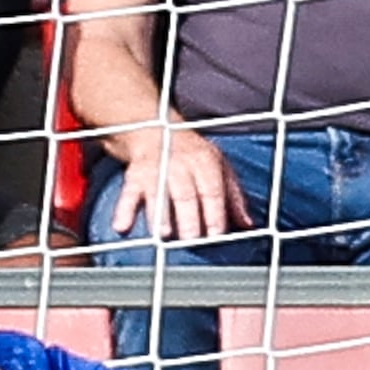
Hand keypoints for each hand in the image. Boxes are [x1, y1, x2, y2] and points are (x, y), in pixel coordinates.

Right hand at [122, 123, 248, 244]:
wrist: (156, 130)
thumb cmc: (192, 155)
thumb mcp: (219, 168)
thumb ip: (233, 196)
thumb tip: (248, 223)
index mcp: (206, 162)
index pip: (212, 190)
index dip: (214, 212)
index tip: (216, 234)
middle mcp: (181, 164)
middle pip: (186, 193)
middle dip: (189, 217)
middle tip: (191, 239)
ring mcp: (156, 169)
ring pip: (158, 194)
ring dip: (159, 215)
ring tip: (163, 234)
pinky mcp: (134, 176)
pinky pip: (128, 194)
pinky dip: (123, 211)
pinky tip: (122, 227)